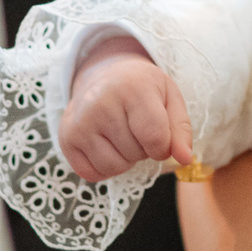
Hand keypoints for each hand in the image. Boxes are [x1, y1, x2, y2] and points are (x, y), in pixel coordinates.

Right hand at [58, 36, 194, 180]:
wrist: (104, 75)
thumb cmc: (142, 89)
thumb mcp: (169, 98)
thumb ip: (181, 130)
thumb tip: (185, 159)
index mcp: (132, 87)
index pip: (155, 138)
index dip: (163, 146)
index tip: (160, 135)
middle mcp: (100, 102)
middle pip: (135, 153)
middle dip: (143, 148)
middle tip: (136, 126)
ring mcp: (79, 122)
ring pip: (114, 167)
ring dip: (125, 159)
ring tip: (121, 135)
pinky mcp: (66, 138)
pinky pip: (92, 174)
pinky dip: (104, 167)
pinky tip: (105, 143)